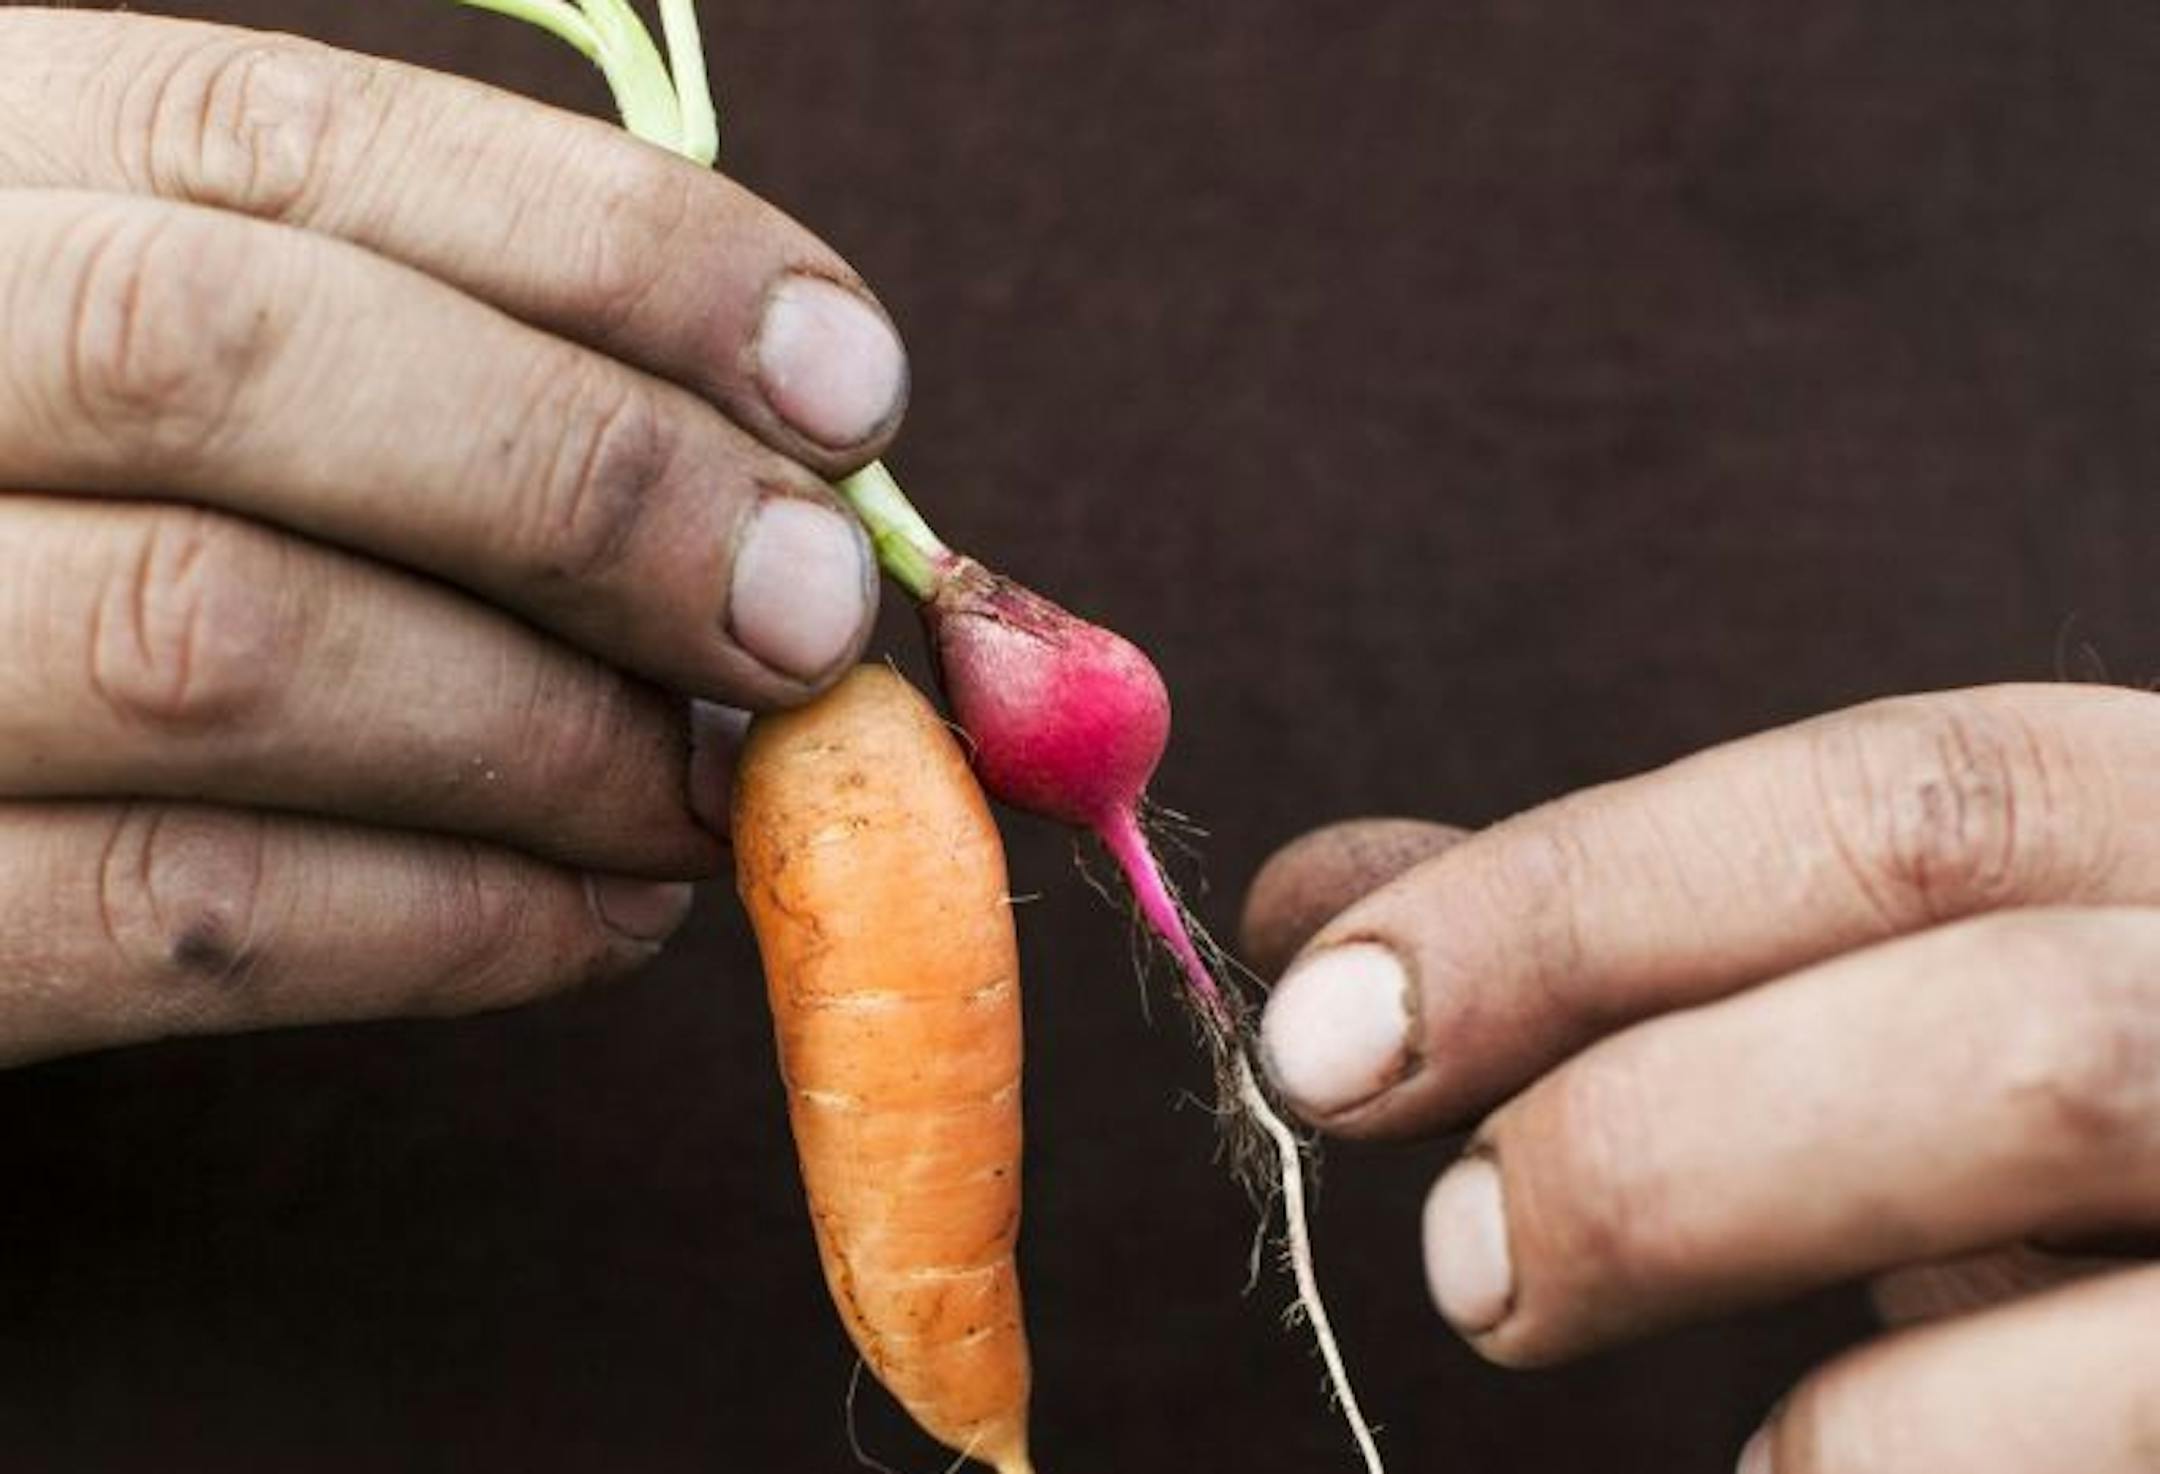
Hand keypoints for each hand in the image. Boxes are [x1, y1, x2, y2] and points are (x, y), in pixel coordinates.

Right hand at [0, 11, 907, 1063]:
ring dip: (552, 734)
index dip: (612, 253)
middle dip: (593, 488)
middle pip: (235, 357)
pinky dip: (451, 924)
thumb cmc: (65, 518)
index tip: (852, 384)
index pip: (283, 138)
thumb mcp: (166, 355)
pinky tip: (599, 917)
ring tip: (722, 791)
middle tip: (811, 615)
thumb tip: (782, 458)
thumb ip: (413, 350)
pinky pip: (177, 918)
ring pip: (224, 646)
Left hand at [1246, 685, 2159, 1472]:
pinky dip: (1889, 1470)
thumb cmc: (2046, 1135)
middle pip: (2018, 1047)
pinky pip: (2111, 1472)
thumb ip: (1627, 935)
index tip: (1314, 1013)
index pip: (1906, 809)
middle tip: (1462, 1263)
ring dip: (1814, 1390)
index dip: (1574, 905)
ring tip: (1590, 1373)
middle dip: (1668, 1149)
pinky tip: (1781, 1471)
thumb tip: (1302, 910)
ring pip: (2113, 1311)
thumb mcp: (1878, 984)